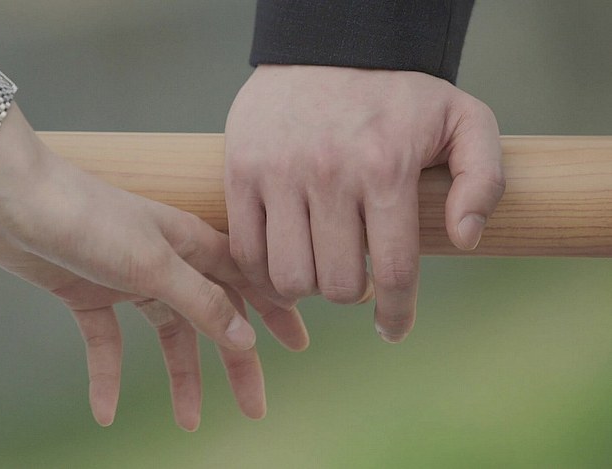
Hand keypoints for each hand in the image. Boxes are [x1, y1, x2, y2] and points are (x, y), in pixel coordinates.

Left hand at [0, 113, 307, 428]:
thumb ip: (201, 301)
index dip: (274, 313)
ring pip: (165, 334)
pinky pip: (106, 341)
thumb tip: (246, 338)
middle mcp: (164, 261)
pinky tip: (103, 409)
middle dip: (235, 362)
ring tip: (188, 421)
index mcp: (190, 244)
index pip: (246, 281)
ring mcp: (125, 277)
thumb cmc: (86, 217)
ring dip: (179, 376)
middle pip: (212, 317)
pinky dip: (107, 374)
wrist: (8, 198)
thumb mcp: (152, 264)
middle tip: (254, 408)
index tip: (298, 345)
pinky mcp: (86, 292)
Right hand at [225, 65, 504, 341]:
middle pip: (337, 283)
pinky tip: (280, 265)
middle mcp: (329, 172)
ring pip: (288, 276)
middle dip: (351, 294)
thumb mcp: (464, 118)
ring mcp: (278, 172)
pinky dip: (260, 273)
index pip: (396, 271)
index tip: (391, 330)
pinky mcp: (241, 170)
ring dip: (306, 288)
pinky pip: (244, 249)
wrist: (326, 45)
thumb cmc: (398, 92)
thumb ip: (482, 178)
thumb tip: (465, 238)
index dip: (396, 315)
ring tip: (317, 270)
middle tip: (355, 277)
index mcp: (386, 166)